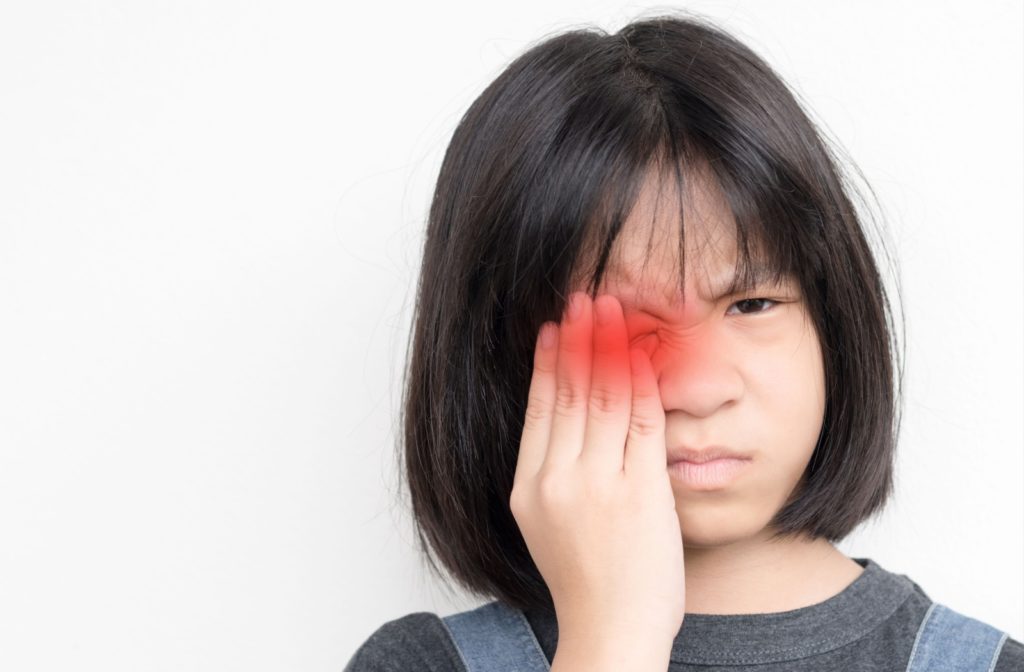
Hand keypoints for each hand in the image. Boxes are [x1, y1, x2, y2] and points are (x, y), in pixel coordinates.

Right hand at [509, 291, 685, 647]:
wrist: (612, 631)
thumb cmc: (586, 581)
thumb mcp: (548, 523)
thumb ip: (554, 472)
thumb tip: (565, 420)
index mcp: (529, 488)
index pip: (540, 409)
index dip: (549, 363)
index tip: (554, 329)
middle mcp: (558, 480)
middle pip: (570, 393)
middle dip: (580, 339)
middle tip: (586, 299)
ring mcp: (599, 484)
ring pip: (604, 398)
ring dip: (610, 347)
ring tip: (614, 310)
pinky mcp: (640, 491)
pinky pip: (641, 421)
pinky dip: (643, 382)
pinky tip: (644, 354)